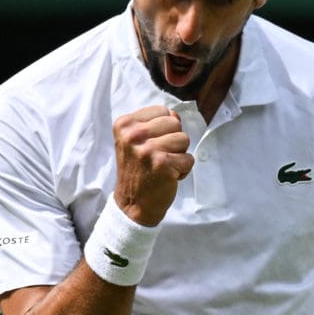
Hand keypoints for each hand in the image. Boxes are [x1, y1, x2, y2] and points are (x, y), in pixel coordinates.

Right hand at [112, 105, 193, 225]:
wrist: (132, 204)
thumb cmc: (138, 170)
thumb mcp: (137, 141)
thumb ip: (155, 123)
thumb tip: (176, 114)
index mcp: (124, 124)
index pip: (162, 110)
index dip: (163, 129)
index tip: (150, 145)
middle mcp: (133, 135)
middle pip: (175, 122)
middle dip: (173, 140)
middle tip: (157, 157)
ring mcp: (148, 149)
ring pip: (184, 139)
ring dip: (178, 155)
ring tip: (162, 166)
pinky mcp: (162, 164)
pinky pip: (189, 158)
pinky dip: (183, 170)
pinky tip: (167, 176)